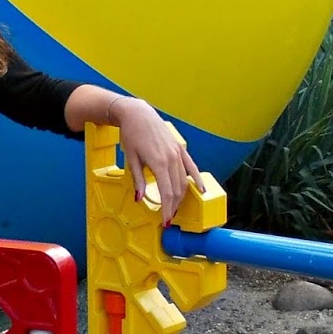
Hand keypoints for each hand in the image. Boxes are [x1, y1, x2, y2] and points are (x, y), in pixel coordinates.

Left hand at [114, 96, 203, 224]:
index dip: (167, 209)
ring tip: (176, 207)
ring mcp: (178, 153)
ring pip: (184, 181)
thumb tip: (140, 198)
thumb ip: (138, 180)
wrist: (137, 114)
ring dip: (181, 196)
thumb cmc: (131, 134)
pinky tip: (201, 190)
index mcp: (158, 162)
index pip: (167, 192)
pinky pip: (192, 167)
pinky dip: (197, 180)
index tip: (165, 220)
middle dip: (174, 206)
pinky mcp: (180, 148)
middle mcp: (171, 158)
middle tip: (168, 218)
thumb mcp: (131, 159)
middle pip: (177, 189)